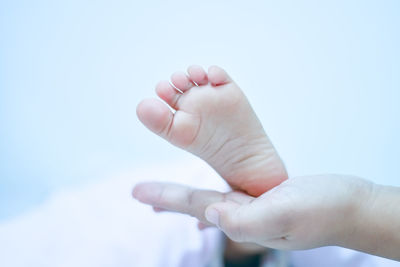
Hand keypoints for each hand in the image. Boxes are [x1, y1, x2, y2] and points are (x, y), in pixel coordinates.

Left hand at [132, 175, 372, 249]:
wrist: (351, 206)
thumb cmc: (323, 210)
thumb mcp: (285, 214)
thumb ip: (246, 220)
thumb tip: (211, 216)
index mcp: (242, 218)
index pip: (194, 205)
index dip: (164, 196)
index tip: (137, 192)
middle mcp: (243, 215)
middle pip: (195, 204)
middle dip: (166, 198)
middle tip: (139, 193)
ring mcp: (254, 207)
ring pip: (209, 200)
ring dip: (185, 197)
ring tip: (165, 199)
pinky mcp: (265, 198)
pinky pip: (230, 194)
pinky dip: (213, 196)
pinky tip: (211, 205)